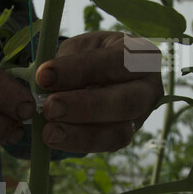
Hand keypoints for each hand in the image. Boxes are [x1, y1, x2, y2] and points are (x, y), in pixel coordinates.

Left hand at [33, 32, 162, 152]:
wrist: (102, 74)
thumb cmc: (92, 56)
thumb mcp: (80, 49)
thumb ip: (67, 63)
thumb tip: (45, 85)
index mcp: (141, 55)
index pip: (114, 62)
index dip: (78, 70)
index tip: (43, 76)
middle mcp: (149, 87)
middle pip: (125, 102)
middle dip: (85, 107)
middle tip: (49, 108)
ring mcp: (142, 115)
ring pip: (119, 132)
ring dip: (81, 134)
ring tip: (49, 132)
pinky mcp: (129, 135)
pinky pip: (107, 145)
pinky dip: (79, 142)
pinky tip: (55, 138)